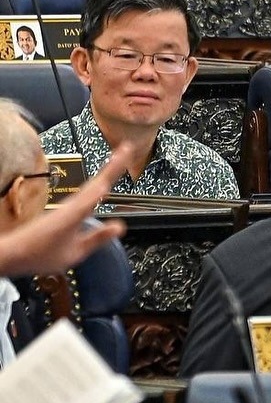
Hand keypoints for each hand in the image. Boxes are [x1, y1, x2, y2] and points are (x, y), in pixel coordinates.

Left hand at [0, 145, 130, 275]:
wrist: (12, 253)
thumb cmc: (40, 254)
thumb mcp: (75, 252)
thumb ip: (98, 238)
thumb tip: (120, 226)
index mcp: (76, 212)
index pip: (101, 185)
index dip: (114, 168)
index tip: (125, 151)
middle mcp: (72, 204)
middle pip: (98, 180)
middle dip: (113, 164)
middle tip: (127, 148)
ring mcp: (67, 206)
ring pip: (92, 185)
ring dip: (106, 172)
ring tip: (118, 161)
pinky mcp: (64, 210)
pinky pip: (86, 193)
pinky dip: (98, 185)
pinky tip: (102, 186)